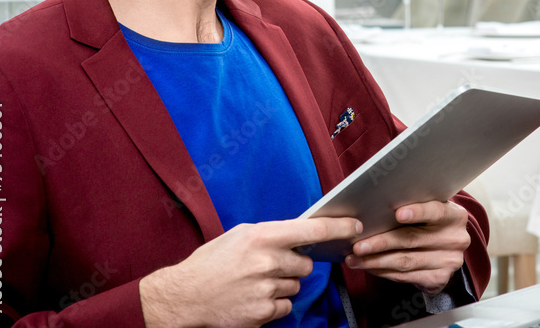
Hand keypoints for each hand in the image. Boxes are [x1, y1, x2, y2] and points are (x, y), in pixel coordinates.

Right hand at [139, 217, 361, 327]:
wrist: (184, 296)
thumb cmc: (212, 263)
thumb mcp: (239, 236)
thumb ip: (271, 234)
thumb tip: (300, 234)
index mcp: (262, 236)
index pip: (312, 229)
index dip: (338, 227)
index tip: (355, 226)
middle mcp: (268, 261)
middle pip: (306, 265)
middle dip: (293, 267)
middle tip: (268, 268)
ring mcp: (267, 288)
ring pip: (296, 287)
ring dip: (282, 286)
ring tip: (254, 284)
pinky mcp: (264, 312)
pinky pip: (286, 306)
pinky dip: (274, 305)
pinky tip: (253, 299)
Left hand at [345, 200, 469, 294]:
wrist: (447, 250)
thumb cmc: (430, 223)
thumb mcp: (430, 209)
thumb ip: (414, 205)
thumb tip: (377, 206)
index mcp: (455, 216)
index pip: (436, 211)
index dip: (418, 212)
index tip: (398, 213)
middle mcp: (455, 239)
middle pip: (412, 239)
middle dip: (381, 243)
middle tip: (358, 245)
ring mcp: (449, 261)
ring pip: (405, 261)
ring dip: (375, 261)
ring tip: (354, 258)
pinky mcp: (439, 279)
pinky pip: (405, 276)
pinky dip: (383, 272)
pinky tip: (369, 267)